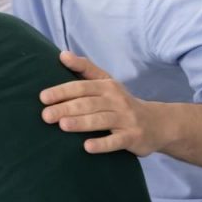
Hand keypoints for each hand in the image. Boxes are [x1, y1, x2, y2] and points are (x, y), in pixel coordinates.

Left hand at [40, 51, 166, 155]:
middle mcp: (117, 100)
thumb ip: (85, 69)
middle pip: (88, 103)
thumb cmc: (121, 102)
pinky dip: (102, 144)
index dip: (62, 91)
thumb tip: (62, 54)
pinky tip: (87, 147)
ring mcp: (126, 119)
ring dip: (81, 122)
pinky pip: (117, 141)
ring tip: (62, 125)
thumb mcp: (106, 82)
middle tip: (45, 115)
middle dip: (66, 108)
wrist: (158, 123)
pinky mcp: (133, 137)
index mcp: (107, 86)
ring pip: (101, 120)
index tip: (43, 97)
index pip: (82, 86)